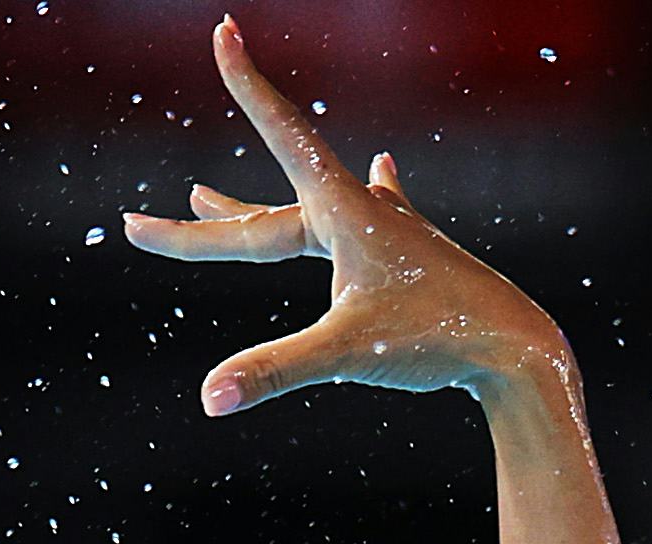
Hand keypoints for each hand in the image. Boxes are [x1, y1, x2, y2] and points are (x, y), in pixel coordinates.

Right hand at [117, 20, 566, 414]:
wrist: (517, 349)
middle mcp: (362, 212)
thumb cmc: (437, 341)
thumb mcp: (346, 357)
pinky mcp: (412, 256)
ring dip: (252, 208)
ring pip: (304, 213)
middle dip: (198, 229)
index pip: (283, 134)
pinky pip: (378, 209)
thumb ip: (275, 371)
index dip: (248, 84)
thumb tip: (210, 399)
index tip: (226, 30)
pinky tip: (388, 167)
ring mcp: (388, 232)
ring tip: (202, 194)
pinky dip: (372, 189)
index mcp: (342, 212)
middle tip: (134, 227)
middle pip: (262, 219)